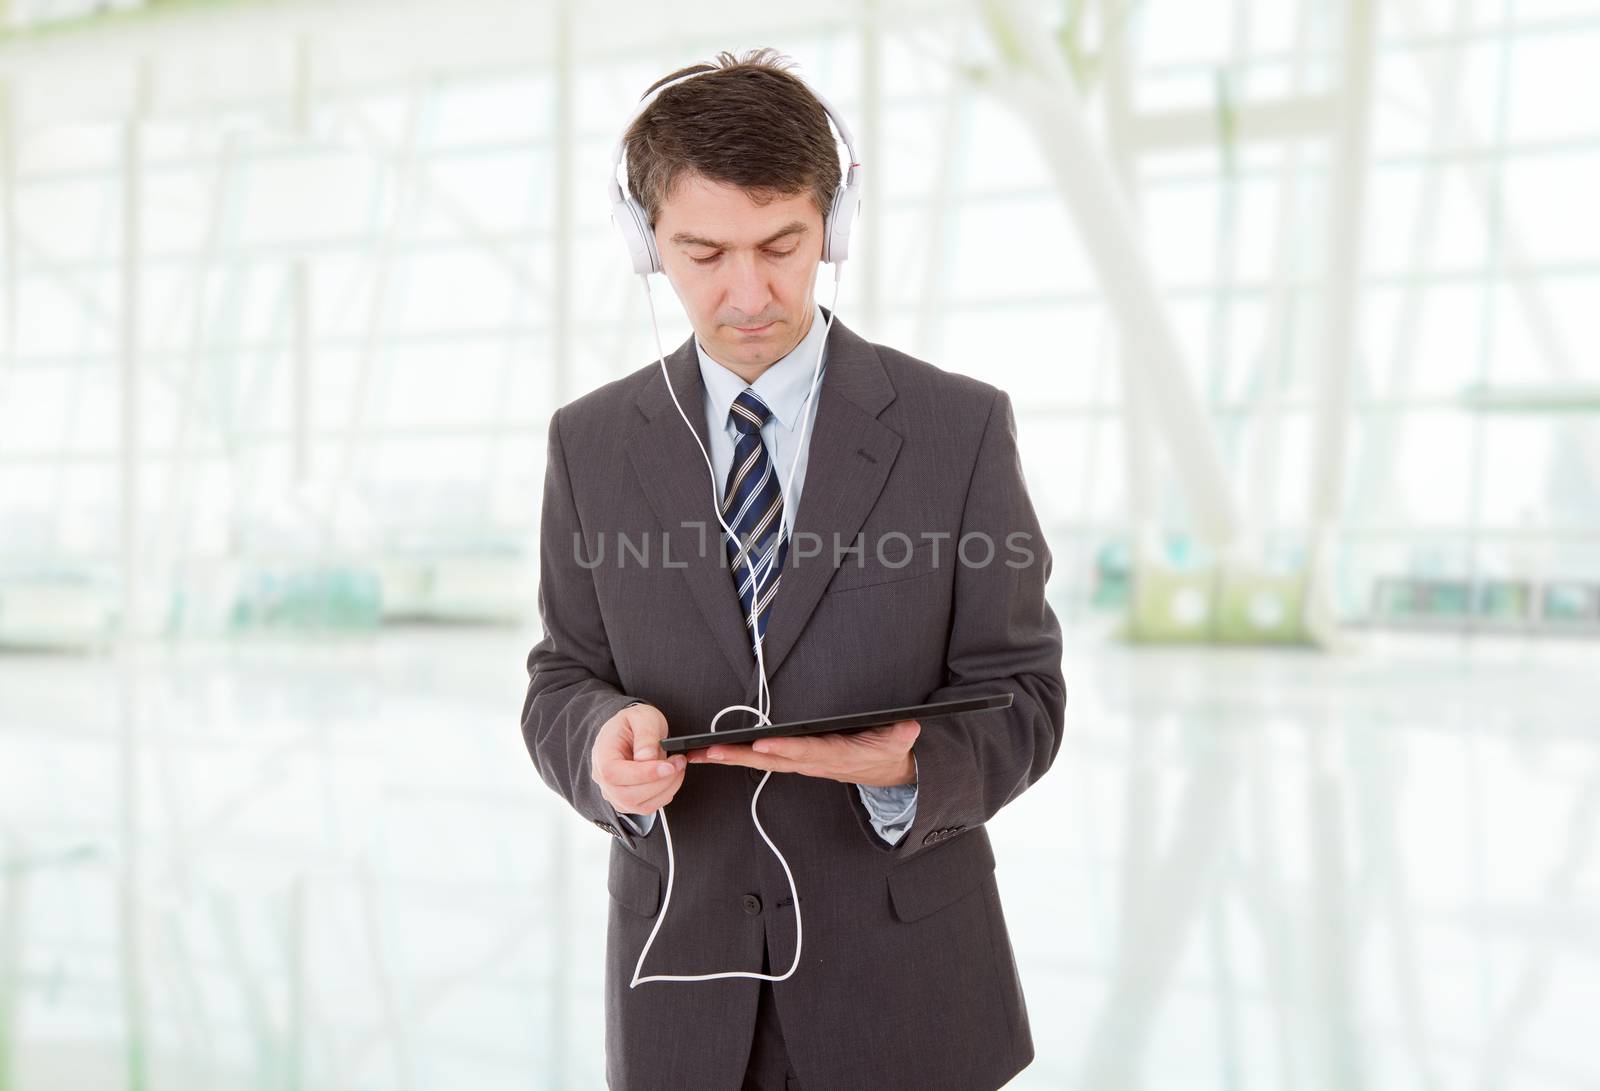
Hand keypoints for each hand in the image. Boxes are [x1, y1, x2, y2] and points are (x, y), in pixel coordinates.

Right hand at [591, 702, 686, 816]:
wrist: (632, 731)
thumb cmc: (634, 723)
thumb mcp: (642, 716)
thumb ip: (645, 734)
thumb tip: (647, 757)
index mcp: (602, 755)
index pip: (614, 774)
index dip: (643, 774)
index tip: (668, 766)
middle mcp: (603, 779)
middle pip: (628, 795)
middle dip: (661, 782)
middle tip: (679, 763)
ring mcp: (614, 794)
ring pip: (640, 806)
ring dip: (666, 789)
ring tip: (678, 767)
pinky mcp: (628, 802)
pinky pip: (648, 807)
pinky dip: (665, 795)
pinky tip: (671, 777)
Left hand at [684, 720, 919, 787]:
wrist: (886, 771)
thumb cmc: (886, 751)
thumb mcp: (899, 743)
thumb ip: (901, 736)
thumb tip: (909, 728)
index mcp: (835, 756)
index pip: (807, 751)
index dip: (785, 749)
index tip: (762, 744)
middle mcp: (812, 762)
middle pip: (771, 760)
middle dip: (739, 756)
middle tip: (709, 751)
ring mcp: (801, 763)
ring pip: (761, 762)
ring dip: (729, 758)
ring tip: (698, 754)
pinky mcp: (795, 761)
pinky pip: (762, 760)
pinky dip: (736, 757)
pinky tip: (712, 755)